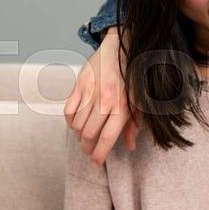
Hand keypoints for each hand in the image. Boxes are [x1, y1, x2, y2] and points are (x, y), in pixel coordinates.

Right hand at [64, 27, 140, 164]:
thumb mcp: (140, 102)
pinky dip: (70, 121)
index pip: (107, 137)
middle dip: (87, 147)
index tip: (96, 162)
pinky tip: (76, 122)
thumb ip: (135, 125)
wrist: (122, 48)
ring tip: (84, 136)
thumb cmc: (134, 78)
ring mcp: (90, 91)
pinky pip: (68, 110)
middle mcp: (106, 100)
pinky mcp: (79, 84)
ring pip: (76, 124)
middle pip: (88, 134)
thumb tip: (130, 146)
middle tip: (89, 150)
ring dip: (78, 135)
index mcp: (123, 106)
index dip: (100, 153)